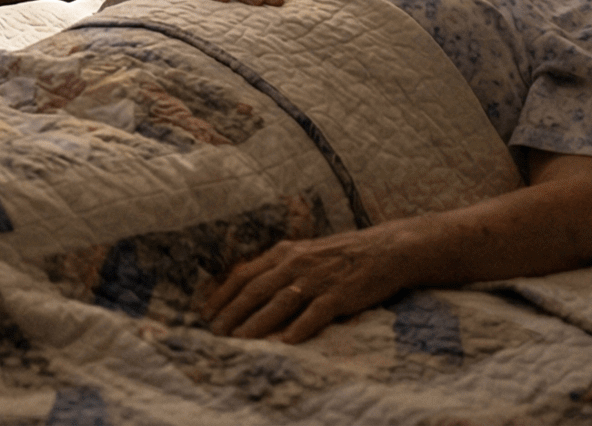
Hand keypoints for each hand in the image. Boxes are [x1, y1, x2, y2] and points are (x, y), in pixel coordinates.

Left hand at [202, 223, 420, 343]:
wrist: (386, 249)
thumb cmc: (341, 255)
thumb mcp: (304, 253)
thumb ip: (278, 267)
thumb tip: (248, 286)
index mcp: (285, 252)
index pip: (244, 274)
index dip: (223, 294)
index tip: (206, 312)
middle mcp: (296, 264)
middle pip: (256, 290)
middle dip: (232, 312)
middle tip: (215, 332)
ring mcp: (318, 279)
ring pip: (280, 302)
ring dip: (258, 323)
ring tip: (240, 340)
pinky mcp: (340, 294)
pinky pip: (316, 313)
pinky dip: (300, 327)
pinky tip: (285, 342)